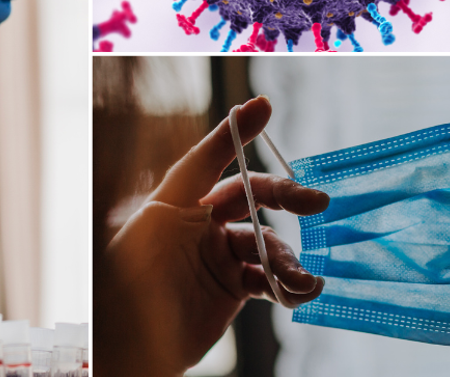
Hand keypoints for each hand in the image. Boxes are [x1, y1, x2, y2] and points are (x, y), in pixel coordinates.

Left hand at [103, 96, 328, 376]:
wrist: (131, 343)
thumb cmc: (135, 272)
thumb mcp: (161, 212)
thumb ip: (200, 162)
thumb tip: (234, 114)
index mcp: (179, 199)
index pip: (214, 157)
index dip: (238, 132)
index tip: (265, 107)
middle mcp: (201, 222)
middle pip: (253, 196)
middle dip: (286, 197)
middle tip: (317, 203)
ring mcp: (218, 256)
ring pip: (267, 244)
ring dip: (289, 260)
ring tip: (302, 281)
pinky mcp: (231, 289)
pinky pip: (268, 279)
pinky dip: (287, 285)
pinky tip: (299, 293)